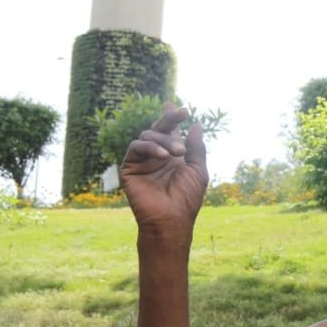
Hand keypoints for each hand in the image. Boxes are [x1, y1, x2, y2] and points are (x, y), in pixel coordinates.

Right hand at [120, 103, 208, 236]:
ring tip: (178, 153)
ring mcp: (142, 160)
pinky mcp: (129, 167)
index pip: (171, 131)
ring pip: (148, 135)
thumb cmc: (186, 198)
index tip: (182, 108)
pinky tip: (163, 156)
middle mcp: (157, 155)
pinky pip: (136, 147)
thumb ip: (196, 147)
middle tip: (181, 112)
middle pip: (159, 128)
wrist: (171, 218)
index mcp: (173, 155)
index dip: (173, 118)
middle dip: (170, 118)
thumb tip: (196, 124)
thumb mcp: (197, 170)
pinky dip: (150, 147)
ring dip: (164, 140)